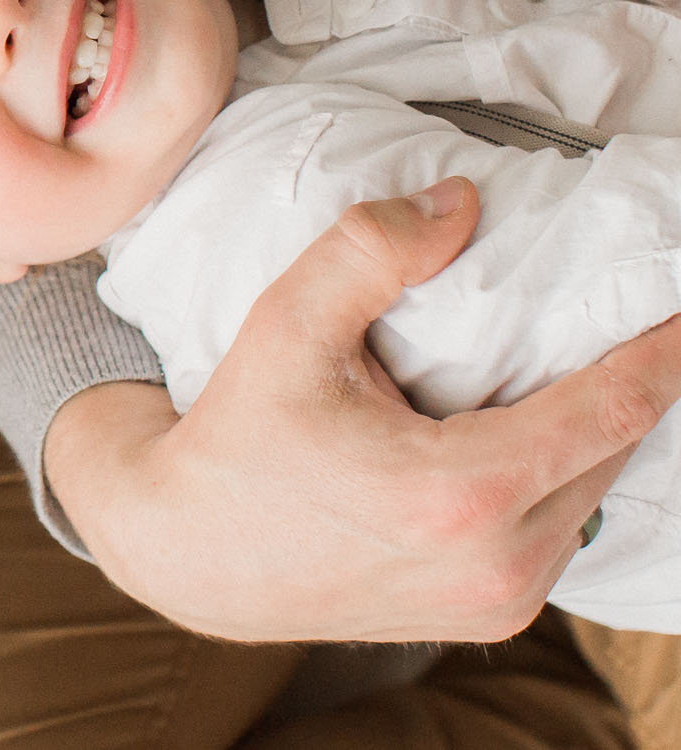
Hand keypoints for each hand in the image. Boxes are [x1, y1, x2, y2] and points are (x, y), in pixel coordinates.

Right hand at [51, 177, 680, 642]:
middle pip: (615, 447)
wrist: (191, 555)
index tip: (678, 298)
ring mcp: (499, 604)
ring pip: (593, 492)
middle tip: (615, 312)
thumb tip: (461, 204)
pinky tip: (517, 429)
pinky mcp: (492, 618)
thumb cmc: (237, 438)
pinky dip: (557, 472)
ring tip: (556, 366)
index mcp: (460, 493)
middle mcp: (497, 564)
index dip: (664, 347)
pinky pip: (561, 530)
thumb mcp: (283, 325)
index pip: (616, 407)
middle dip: (625, 377)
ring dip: (589, 427)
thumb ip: (370, 249)